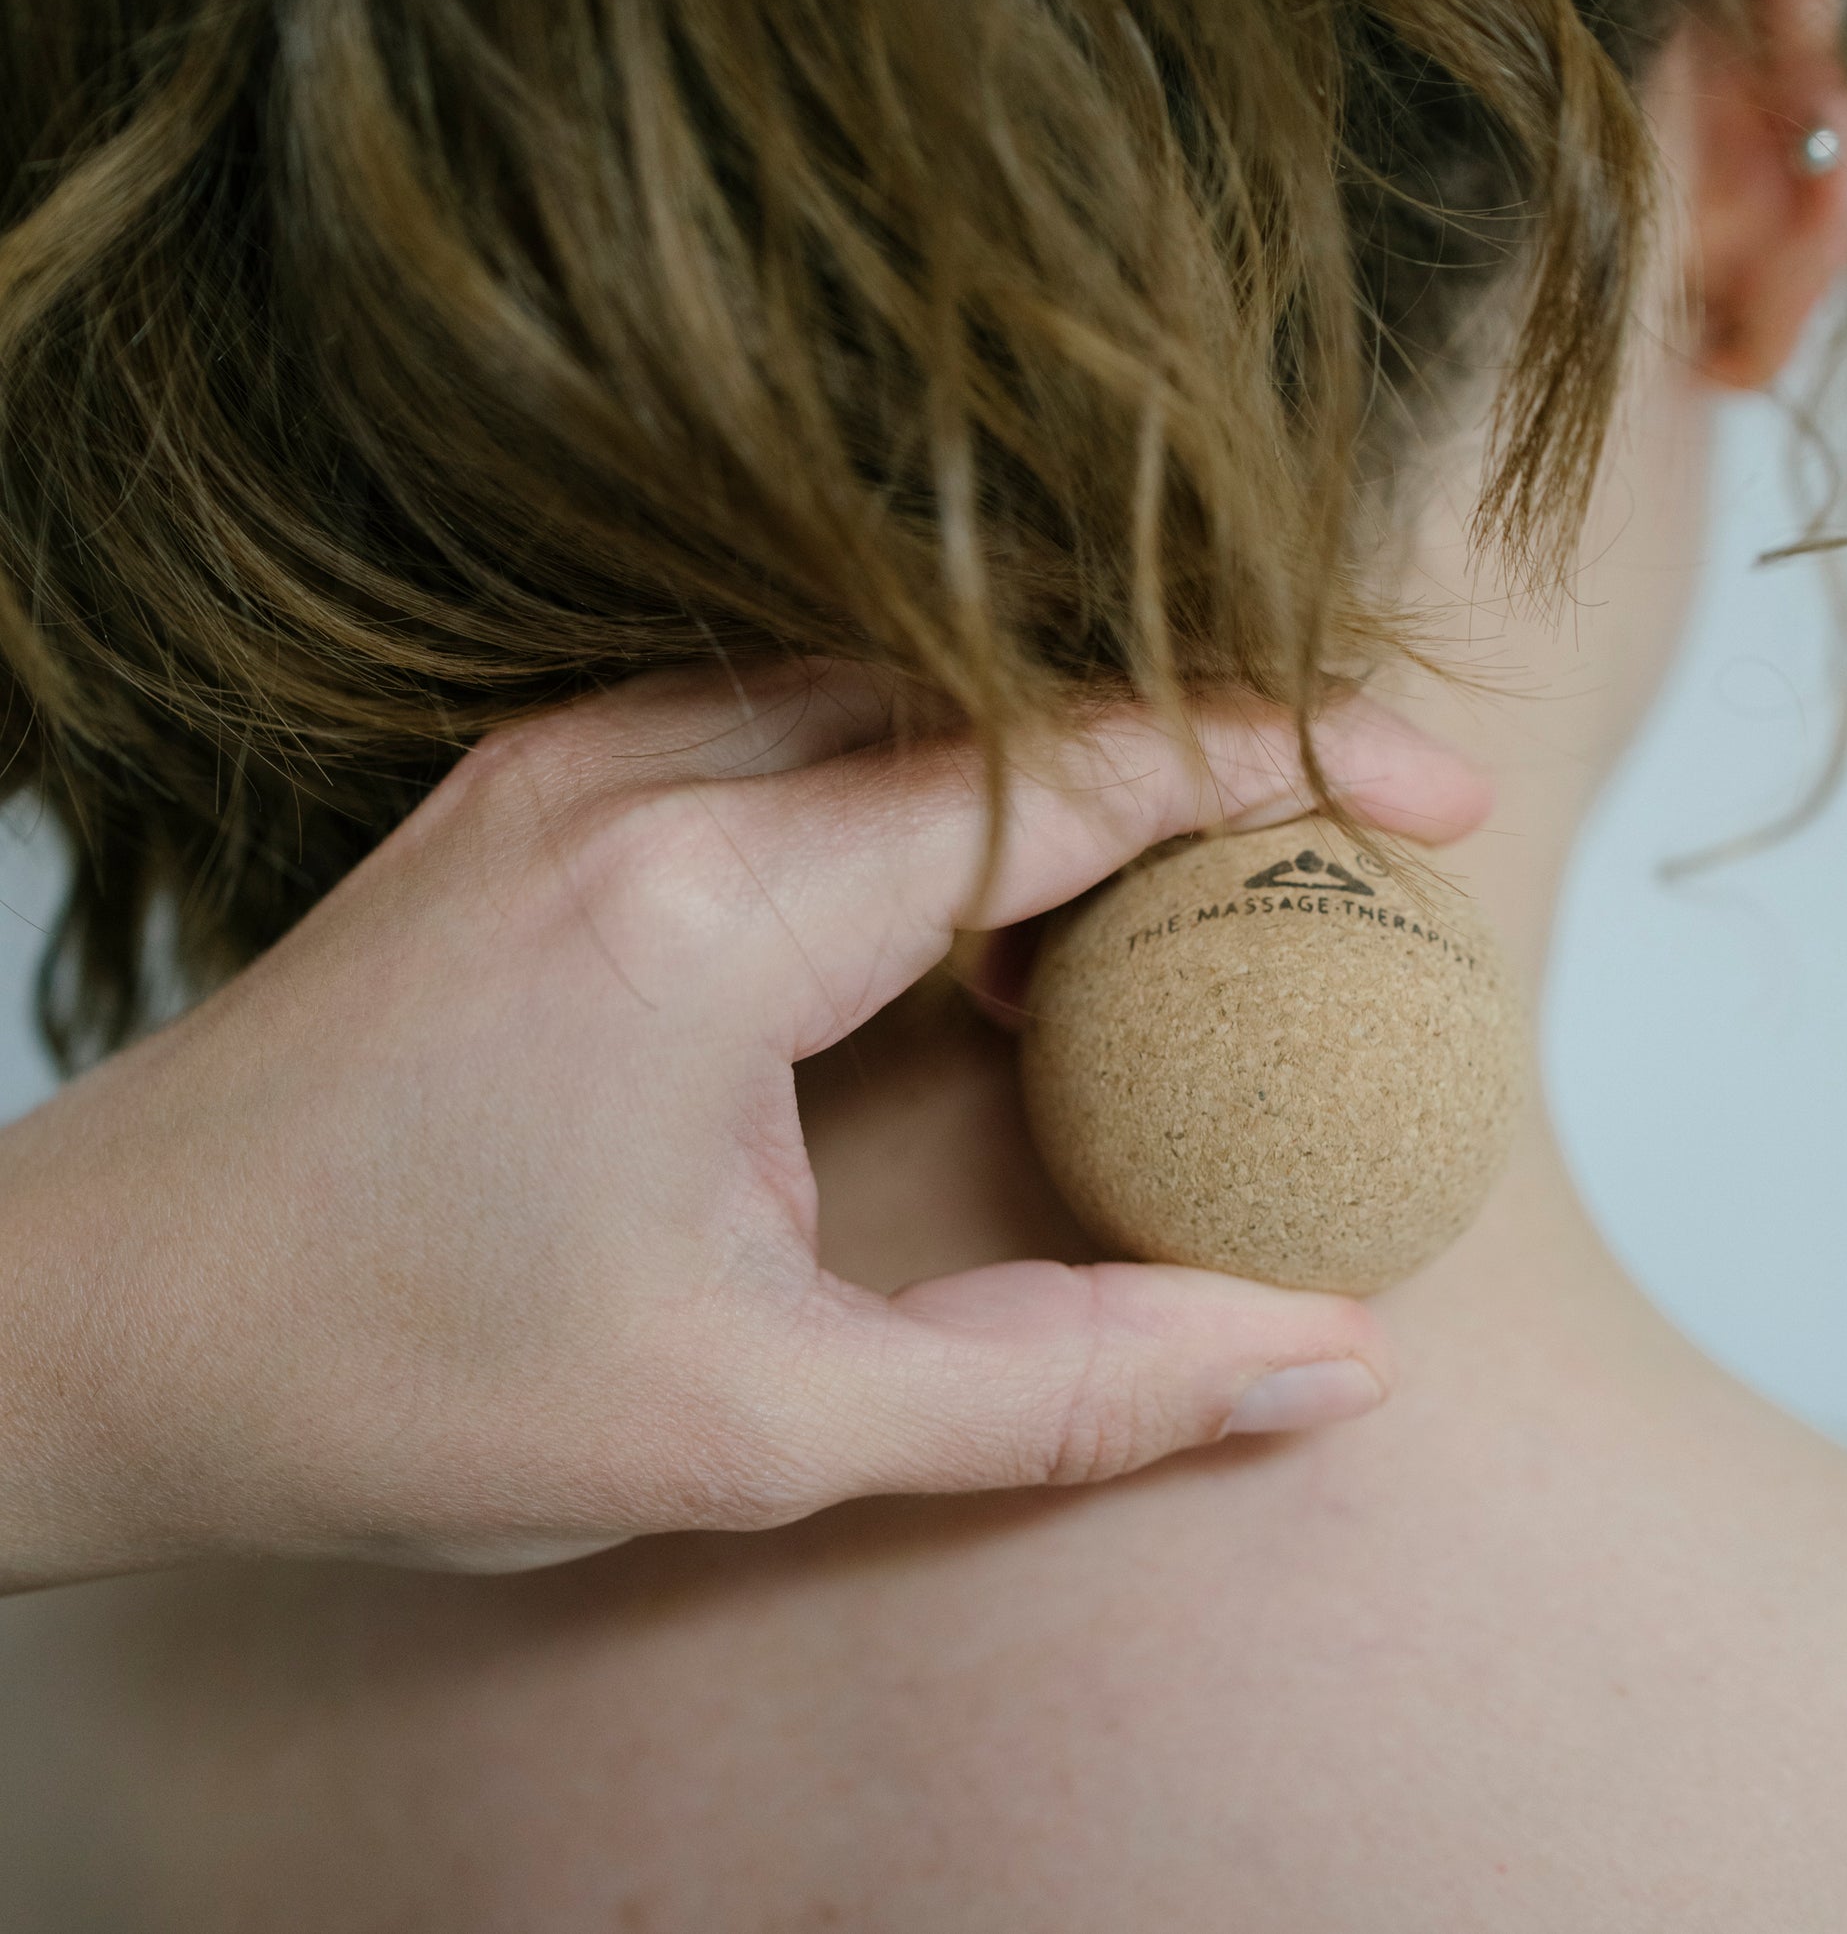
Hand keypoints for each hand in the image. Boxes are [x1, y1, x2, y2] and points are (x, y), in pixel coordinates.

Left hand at [0, 665, 1490, 1586]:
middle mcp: (638, 775)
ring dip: (1041, 780)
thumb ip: (1063, 1388)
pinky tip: (943, 925)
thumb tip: (1315, 1361)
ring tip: (1153, 910)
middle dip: (1181, 757)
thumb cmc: (384, 1377)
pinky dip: (913, 800)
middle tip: (1311, 863)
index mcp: (710, 906)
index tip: (1432, 792)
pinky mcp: (527, 794)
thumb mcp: (753, 1425)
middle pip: (992, 702)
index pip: (1066, 774)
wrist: (90, 1321)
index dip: (1278, 761)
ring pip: (886, 701)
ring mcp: (566, 764)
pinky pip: (778, 731)